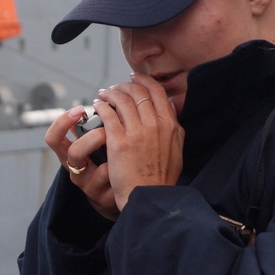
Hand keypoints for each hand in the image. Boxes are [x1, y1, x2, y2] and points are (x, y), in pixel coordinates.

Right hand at [45, 106, 119, 220]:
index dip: (62, 122)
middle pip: (71, 153)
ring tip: (119, 145)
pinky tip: (129, 164)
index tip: (80, 109)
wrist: (119, 193)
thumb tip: (103, 97)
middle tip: (108, 130)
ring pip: (92, 171)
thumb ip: (95, 124)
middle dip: (91, 138)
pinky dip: (119, 169)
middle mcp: (75, 170)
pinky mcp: (102, 198)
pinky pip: (109, 181)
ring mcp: (88, 185)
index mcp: (70, 153)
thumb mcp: (97, 143)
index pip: (53, 138)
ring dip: (107, 154)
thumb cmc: (107, 161)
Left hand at [95, 74, 183, 210]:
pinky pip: (108, 113)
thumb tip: (172, 106)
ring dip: (110, 92)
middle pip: (137, 91)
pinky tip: (97, 105)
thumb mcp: (177, 148)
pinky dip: (101, 105)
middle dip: (124, 85)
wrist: (149, 196)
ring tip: (103, 94)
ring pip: (121, 99)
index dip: (143, 80)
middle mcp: (155, 124)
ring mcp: (136, 132)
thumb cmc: (162, 176)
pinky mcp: (118, 141)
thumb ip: (175, 125)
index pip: (156, 91)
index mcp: (170, 124)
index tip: (133, 78)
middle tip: (115, 87)